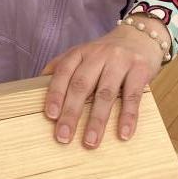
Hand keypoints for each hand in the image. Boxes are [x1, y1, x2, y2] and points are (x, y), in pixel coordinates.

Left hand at [42, 18, 168, 148]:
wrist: (141, 35)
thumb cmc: (107, 54)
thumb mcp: (83, 54)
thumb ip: (63, 67)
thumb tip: (36, 86)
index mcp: (80, 52)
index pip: (63, 73)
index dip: (55, 94)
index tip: (50, 116)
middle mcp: (98, 54)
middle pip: (81, 85)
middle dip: (71, 113)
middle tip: (63, 137)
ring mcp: (120, 61)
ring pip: (105, 93)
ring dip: (97, 120)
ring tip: (90, 142)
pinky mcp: (141, 69)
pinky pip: (133, 96)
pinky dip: (127, 116)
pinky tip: (123, 134)